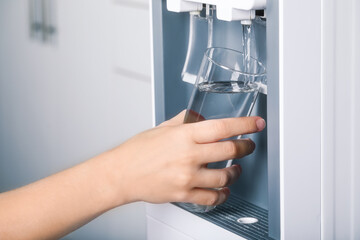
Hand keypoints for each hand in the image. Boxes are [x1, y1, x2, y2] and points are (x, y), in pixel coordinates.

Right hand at [108, 110, 265, 206]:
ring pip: (224, 176)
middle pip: (229, 150)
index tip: (256, 124)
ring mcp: (187, 176)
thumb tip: (198, 117)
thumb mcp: (161, 128)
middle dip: (245, 147)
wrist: (121, 174)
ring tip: (235, 170)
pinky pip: (211, 196)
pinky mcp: (183, 193)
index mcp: (183, 135)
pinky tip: (223, 190)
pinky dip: (222, 194)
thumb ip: (183, 121)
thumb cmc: (137, 151)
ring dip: (235, 172)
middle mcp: (188, 155)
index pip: (222, 127)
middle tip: (249, 146)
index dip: (244, 124)